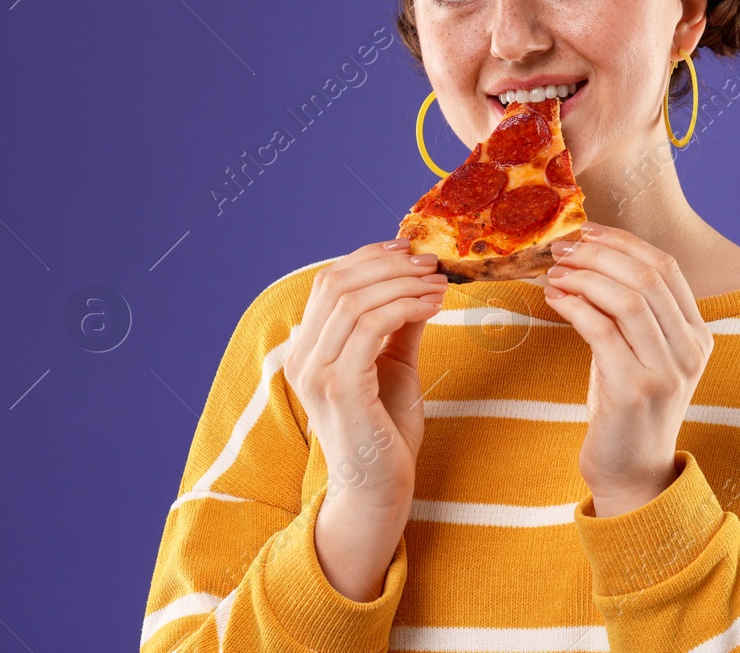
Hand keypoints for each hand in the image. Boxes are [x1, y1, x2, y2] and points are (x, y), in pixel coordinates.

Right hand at [283, 238, 446, 597]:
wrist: (380, 490)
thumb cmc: (386, 432)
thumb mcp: (393, 365)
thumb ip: (397, 326)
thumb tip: (417, 283)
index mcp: (307, 349)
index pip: (328, 282)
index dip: (368, 257)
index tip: (409, 249)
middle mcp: (301, 357)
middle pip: (338, 283)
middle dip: (389, 265)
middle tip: (431, 265)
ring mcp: (316, 373)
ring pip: (353, 300)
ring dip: (402, 284)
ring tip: (438, 285)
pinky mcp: (341, 387)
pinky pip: (370, 327)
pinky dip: (404, 307)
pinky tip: (432, 307)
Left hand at [543, 223, 713, 516]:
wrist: (632, 475)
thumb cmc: (628, 411)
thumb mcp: (642, 355)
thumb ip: (631, 315)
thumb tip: (589, 260)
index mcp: (697, 334)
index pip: (666, 266)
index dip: (623, 241)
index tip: (585, 231)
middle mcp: (690, 349)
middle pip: (648, 275)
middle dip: (600, 253)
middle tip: (561, 248)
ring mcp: (666, 371)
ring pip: (629, 298)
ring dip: (585, 277)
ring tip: (554, 273)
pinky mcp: (635, 390)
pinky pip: (603, 330)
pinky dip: (575, 307)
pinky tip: (555, 300)